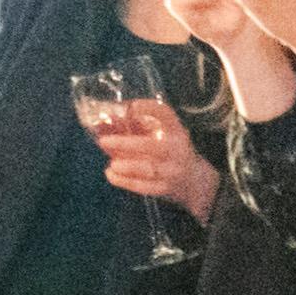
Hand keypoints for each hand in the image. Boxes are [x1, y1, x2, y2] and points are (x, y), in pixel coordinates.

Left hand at [82, 95, 219, 222]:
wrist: (194, 181)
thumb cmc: (169, 152)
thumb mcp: (160, 136)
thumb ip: (134, 128)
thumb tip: (102, 122)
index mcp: (176, 131)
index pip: (167, 115)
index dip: (150, 109)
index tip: (132, 106)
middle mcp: (177, 149)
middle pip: (152, 146)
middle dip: (126, 143)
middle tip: (104, 141)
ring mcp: (173, 170)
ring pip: (148, 169)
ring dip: (127, 166)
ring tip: (112, 164)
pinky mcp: (166, 188)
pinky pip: (144, 186)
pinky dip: (125, 181)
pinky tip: (110, 174)